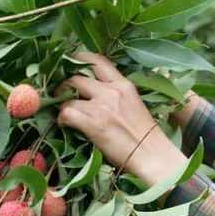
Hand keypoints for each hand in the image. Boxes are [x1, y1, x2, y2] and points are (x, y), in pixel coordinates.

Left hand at [56, 52, 187, 186]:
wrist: (152, 156)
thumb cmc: (146, 136)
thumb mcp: (135, 104)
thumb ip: (117, 94)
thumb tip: (95, 91)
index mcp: (124, 85)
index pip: (97, 61)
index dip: (78, 60)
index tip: (71, 66)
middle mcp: (111, 92)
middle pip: (75, 77)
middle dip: (63, 85)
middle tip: (61, 94)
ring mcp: (101, 107)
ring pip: (68, 97)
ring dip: (62, 104)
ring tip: (64, 113)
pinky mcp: (93, 125)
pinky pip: (67, 113)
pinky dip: (62, 119)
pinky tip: (65, 125)